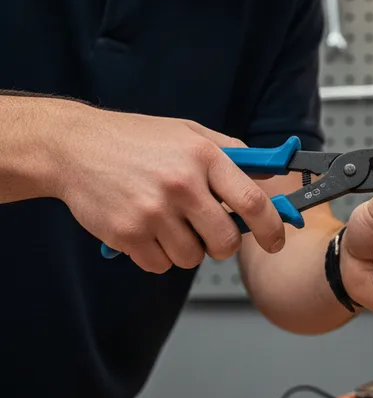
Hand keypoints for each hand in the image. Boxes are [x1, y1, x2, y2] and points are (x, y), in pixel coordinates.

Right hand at [52, 102, 284, 272]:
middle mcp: (181, 185)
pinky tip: (147, 230)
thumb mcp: (190, 133)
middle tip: (209, 231)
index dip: (271, 227)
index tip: (275, 240)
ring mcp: (152, 211)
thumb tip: (268, 176)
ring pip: (192, 258)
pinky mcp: (127, 233)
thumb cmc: (135, 140)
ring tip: (169, 222)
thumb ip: (232, 154)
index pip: (253, 202)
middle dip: (223, 244)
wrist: (72, 147)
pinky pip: (161, 265)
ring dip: (187, 249)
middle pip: (225, 241)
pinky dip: (158, 255)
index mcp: (203, 157)